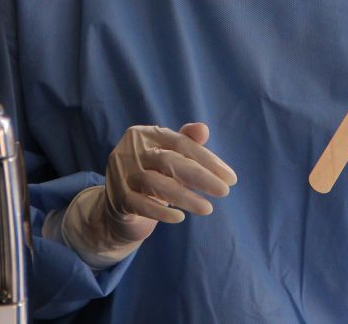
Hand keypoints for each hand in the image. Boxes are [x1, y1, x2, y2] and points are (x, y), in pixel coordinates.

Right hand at [62, 123, 236, 264]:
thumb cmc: (152, 174)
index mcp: (145, 134)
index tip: (230, 178)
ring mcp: (120, 174)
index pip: (180, 143)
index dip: (207, 159)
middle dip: (200, 177)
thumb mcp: (169, 156)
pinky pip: (140, 204)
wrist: (119, 205)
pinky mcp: (116, 198)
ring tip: (207, 208)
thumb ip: (187, 142)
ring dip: (185, 197)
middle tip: (225, 192)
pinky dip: (161, 211)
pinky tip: (180, 217)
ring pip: (155, 184)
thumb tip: (203, 129)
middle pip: (169, 161)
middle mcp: (129, 150)